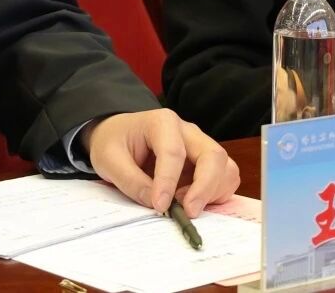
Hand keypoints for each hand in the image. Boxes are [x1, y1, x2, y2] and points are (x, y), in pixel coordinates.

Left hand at [82, 110, 240, 217]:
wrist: (116, 135)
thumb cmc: (113, 142)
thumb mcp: (108, 159)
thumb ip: (130, 181)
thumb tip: (156, 204)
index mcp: (162, 122)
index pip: (174, 152)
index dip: (168, 182)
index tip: (160, 206)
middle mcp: (187, 131)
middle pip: (213, 155)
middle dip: (205, 187)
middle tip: (188, 212)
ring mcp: (199, 146)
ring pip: (225, 168)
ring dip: (212, 193)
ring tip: (185, 207)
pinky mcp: (205, 163)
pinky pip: (224, 179)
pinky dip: (215, 195)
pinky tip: (191, 202)